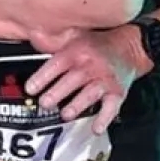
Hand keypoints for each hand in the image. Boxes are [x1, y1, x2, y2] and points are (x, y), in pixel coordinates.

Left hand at [24, 26, 150, 134]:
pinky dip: (104, 118)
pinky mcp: (117, 92)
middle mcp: (91, 65)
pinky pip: (111, 106)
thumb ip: (52, 40)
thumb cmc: (97, 44)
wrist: (129, 46)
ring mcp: (105, 79)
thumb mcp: (74, 36)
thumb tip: (33, 33)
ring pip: (90, 93)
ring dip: (78, 105)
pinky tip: (96, 128)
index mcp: (77, 51)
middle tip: (45, 103)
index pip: (57, 64)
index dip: (43, 77)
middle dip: (57, 92)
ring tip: (66, 114)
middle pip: (73, 80)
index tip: (30, 88)